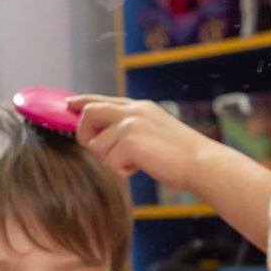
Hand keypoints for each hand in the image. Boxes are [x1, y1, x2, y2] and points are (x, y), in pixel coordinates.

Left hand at [70, 95, 214, 186]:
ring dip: (113, 160)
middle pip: (89, 113)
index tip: (69, 104)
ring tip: (139, 161)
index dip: (82, 102)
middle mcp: (133, 111)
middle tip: (100, 149)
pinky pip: (110, 162)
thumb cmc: (181, 155)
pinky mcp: (130, 142)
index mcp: (140, 107)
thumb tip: (103, 135)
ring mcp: (131, 124)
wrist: (202, 163)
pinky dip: (123, 171)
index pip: (103, 99)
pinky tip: (142, 167)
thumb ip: (131, 126)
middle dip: (85, 133)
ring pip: (98, 146)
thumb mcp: (155, 130)